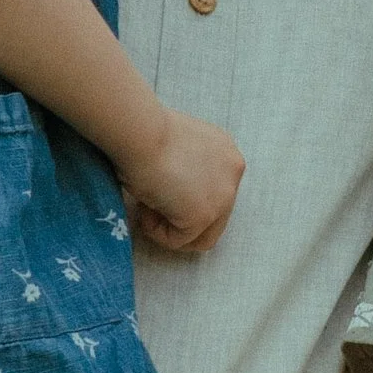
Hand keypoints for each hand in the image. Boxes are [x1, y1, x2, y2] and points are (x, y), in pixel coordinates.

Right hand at [124, 109, 243, 255]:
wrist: (139, 132)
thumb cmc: (146, 134)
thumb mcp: (181, 148)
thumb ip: (191, 170)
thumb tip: (177, 194)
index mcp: (228, 155)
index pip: (217, 194)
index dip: (186, 200)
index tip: (162, 192)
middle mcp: (233, 174)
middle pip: (215, 219)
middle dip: (182, 220)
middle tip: (152, 208)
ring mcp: (222, 198)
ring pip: (201, 237)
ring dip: (171, 229)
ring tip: (146, 209)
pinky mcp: (203, 216)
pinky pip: (178, 240)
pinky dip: (157, 232)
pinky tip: (143, 211)